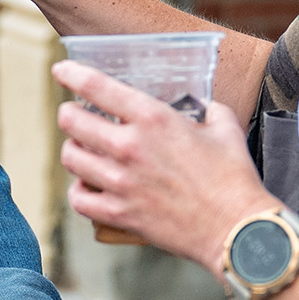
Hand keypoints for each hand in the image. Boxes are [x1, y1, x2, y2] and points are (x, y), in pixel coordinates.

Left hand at [53, 60, 272, 271]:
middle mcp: (129, 146)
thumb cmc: (234, 178)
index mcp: (152, 118)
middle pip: (71, 121)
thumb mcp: (225, 128)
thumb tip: (200, 108)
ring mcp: (120, 182)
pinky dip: (79, 190)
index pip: (95, 86)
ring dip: (73, 150)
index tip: (62, 70)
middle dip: (69, 114)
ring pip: (70, 158)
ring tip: (83, 150)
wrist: (236, 229)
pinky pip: (78, 199)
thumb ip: (208, 110)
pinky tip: (87, 186)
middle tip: (74, 115)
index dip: (71, 74)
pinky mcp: (119, 213)